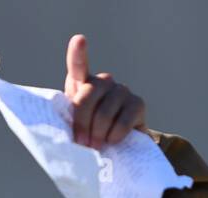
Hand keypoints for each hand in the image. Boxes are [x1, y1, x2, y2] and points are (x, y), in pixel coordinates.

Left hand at [63, 34, 146, 148]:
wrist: (114, 146)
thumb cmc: (87, 135)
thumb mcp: (73, 128)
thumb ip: (70, 124)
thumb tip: (71, 138)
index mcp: (81, 85)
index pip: (78, 66)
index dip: (79, 53)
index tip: (79, 40)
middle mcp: (103, 82)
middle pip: (88, 96)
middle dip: (82, 123)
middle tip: (83, 143)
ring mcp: (121, 90)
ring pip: (105, 112)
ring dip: (98, 134)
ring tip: (96, 146)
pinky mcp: (137, 103)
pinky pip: (123, 121)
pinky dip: (115, 135)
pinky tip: (112, 141)